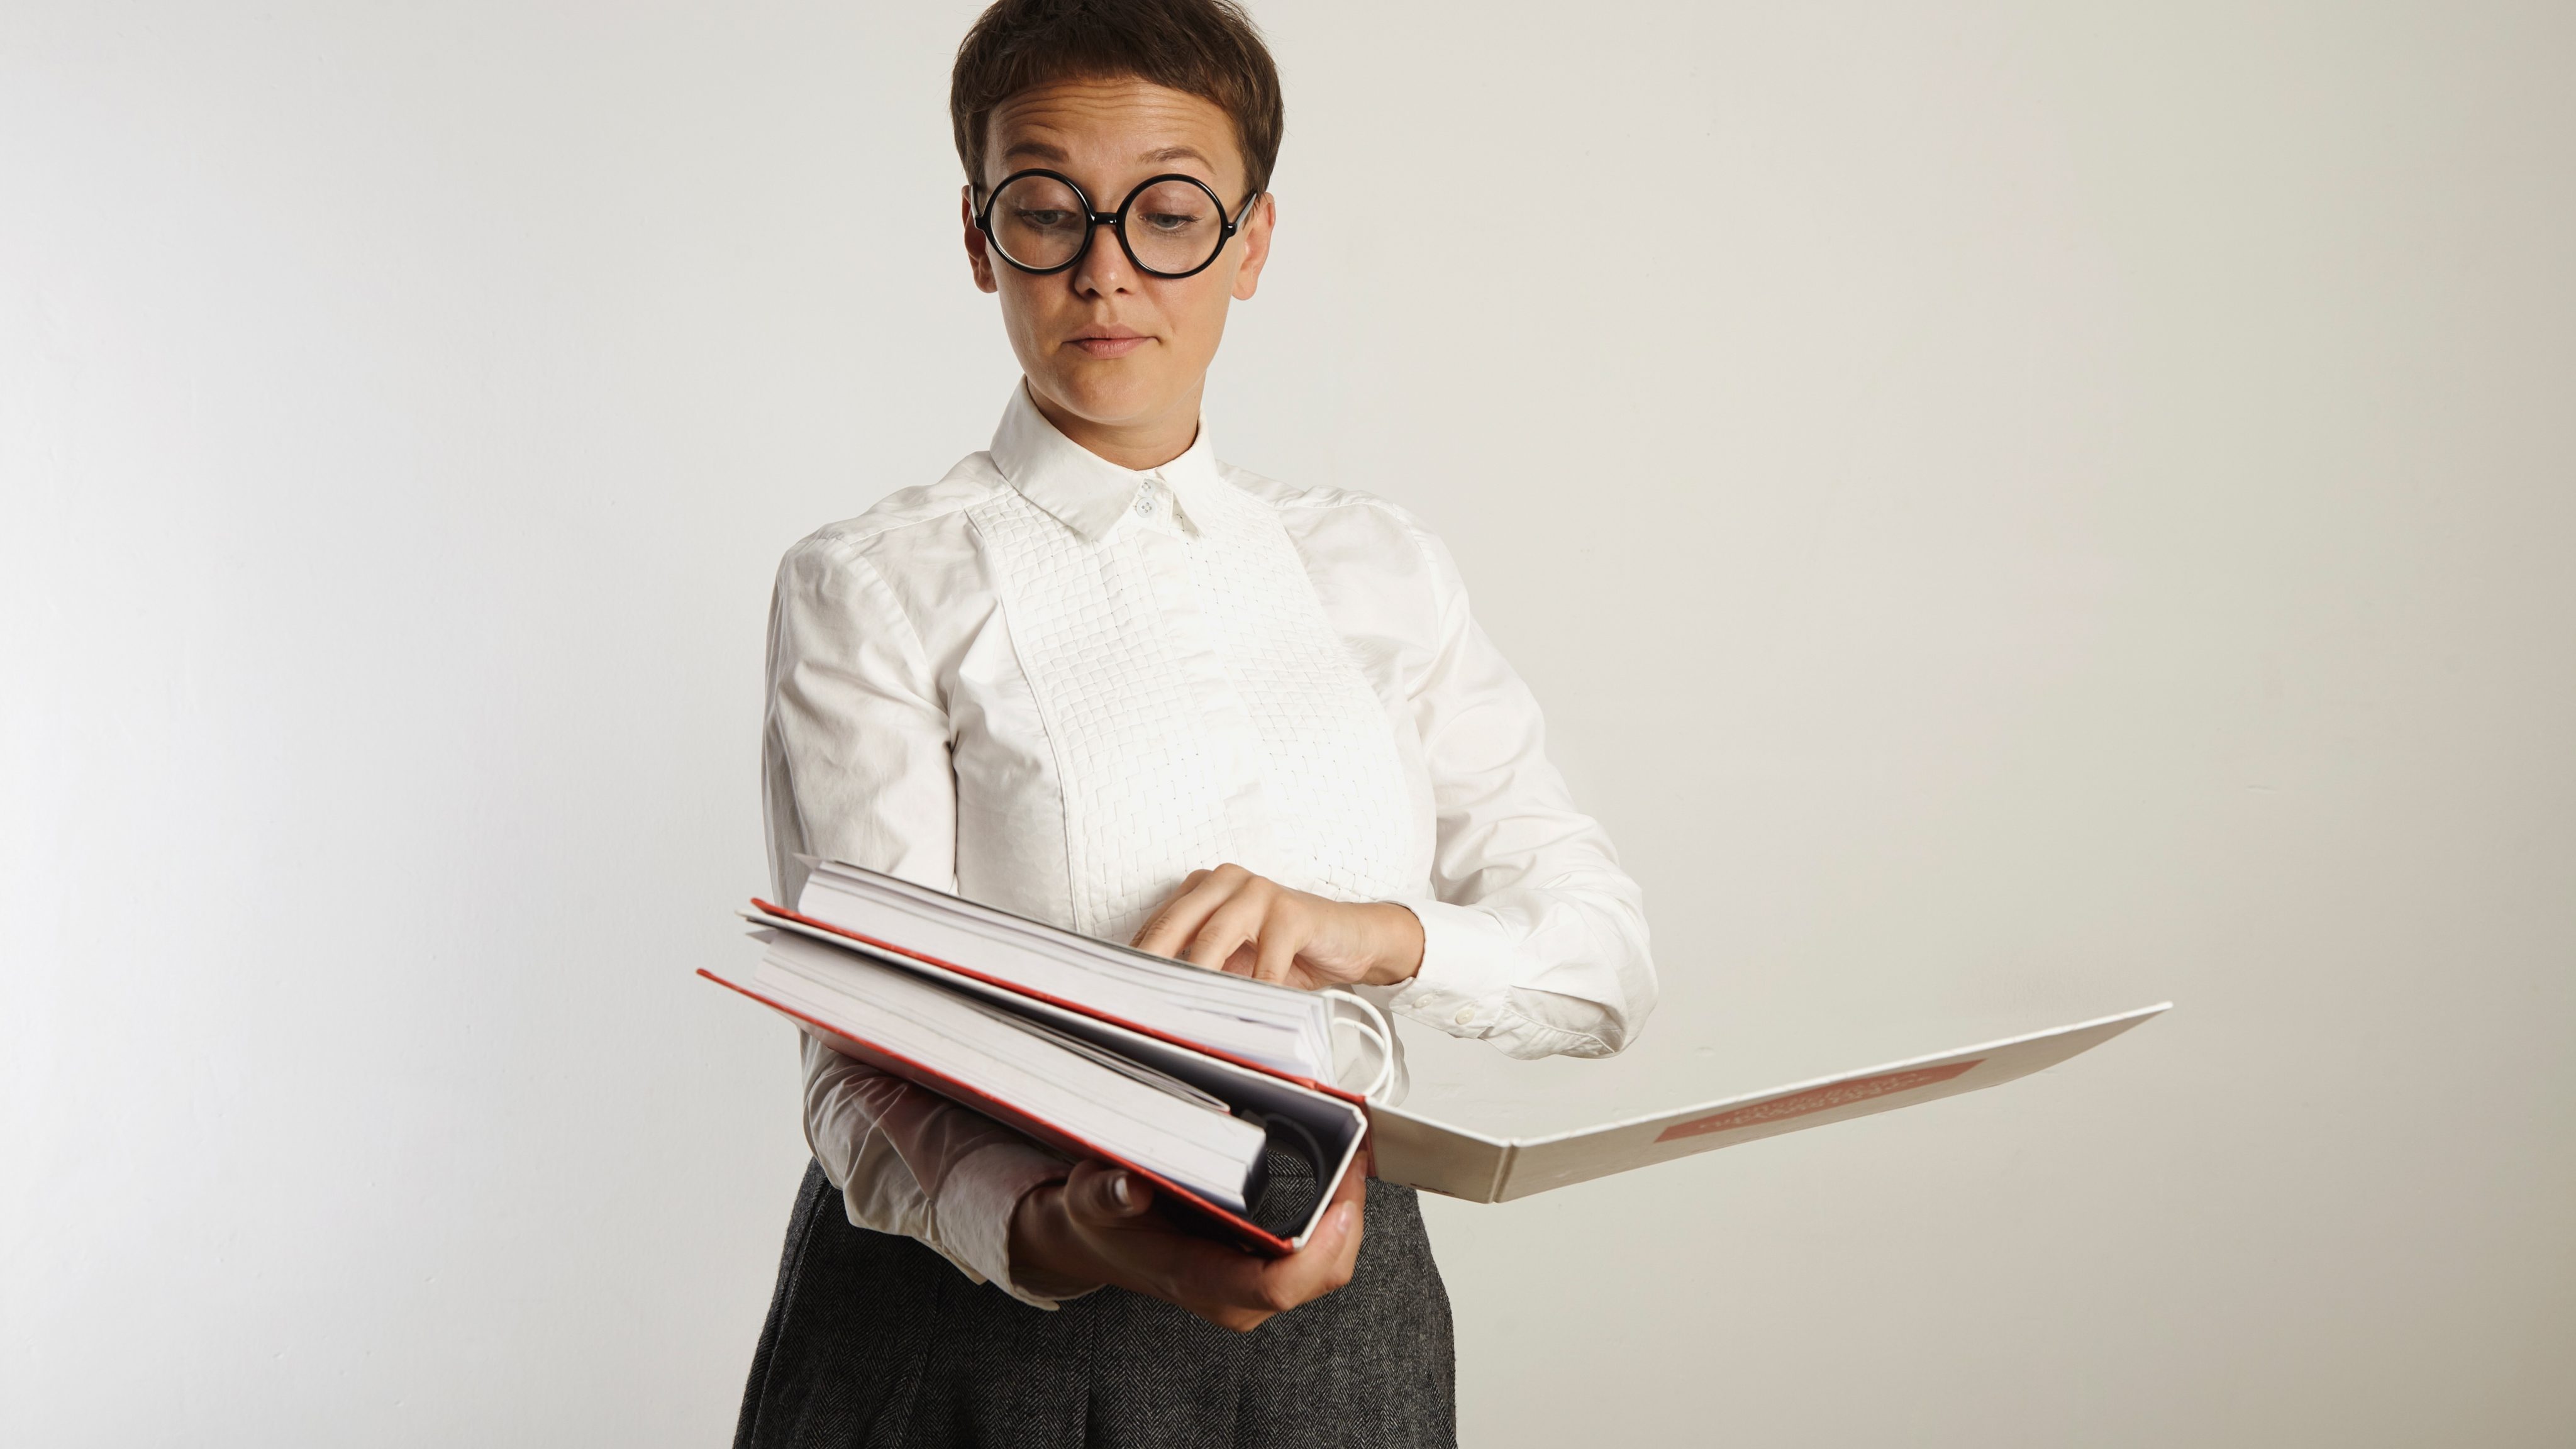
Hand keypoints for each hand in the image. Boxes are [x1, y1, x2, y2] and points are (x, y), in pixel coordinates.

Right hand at [1007, 1158, 1364, 1330]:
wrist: (1099, 1242)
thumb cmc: (1103, 1222)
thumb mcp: (1090, 1200)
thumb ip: (1106, 1194)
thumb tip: (1131, 1187)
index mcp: (1196, 1279)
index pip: (1275, 1285)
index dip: (1318, 1248)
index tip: (1340, 1200)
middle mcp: (1233, 1295)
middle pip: (1319, 1274)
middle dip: (1347, 1217)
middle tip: (1355, 1155)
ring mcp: (1252, 1289)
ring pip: (1327, 1268)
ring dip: (1346, 1215)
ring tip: (1351, 1158)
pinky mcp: (1263, 1273)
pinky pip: (1317, 1258)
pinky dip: (1334, 1220)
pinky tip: (1334, 1179)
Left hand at [1131, 864, 1423, 988]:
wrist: (1350, 940)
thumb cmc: (1285, 951)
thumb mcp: (1234, 960)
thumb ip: (1197, 969)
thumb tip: (1150, 1003)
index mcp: (1203, 888)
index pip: (1159, 923)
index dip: (1137, 960)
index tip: (1118, 992)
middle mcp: (1226, 882)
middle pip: (1177, 923)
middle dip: (1153, 964)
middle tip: (1134, 998)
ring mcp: (1260, 892)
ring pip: (1215, 935)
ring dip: (1198, 977)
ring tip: (1183, 1009)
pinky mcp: (1292, 911)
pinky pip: (1266, 957)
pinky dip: (1254, 989)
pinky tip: (1246, 1012)